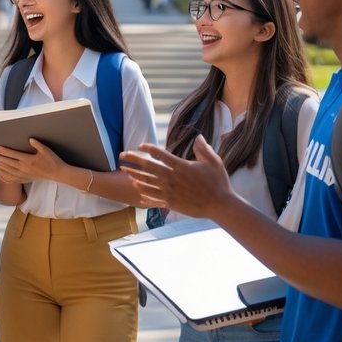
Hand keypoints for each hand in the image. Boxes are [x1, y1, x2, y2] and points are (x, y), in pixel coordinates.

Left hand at [0, 139, 65, 183]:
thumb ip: (37, 144)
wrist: (57, 173)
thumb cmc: (52, 160)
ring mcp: (23, 175)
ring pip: (7, 171)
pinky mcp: (24, 179)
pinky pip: (11, 179)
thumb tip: (30, 139)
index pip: (12, 154)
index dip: (3, 150)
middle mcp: (24, 168)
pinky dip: (3, 176)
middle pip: (7, 163)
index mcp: (28, 160)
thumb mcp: (46, 150)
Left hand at [119, 135, 234, 218]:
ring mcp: (170, 192)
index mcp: (181, 166)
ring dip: (134, 176)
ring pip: (147, 183)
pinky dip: (144, 194)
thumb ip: (204, 149)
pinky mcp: (171, 203)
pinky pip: (154, 198)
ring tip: (125, 172)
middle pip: (148, 167)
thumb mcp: (214, 162)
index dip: (148, 148)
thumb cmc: (218, 183)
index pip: (160, 154)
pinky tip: (137, 191)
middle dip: (133, 160)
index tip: (140, 145)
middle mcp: (172, 178)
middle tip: (121, 155)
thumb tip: (198, 136)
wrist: (220, 206)